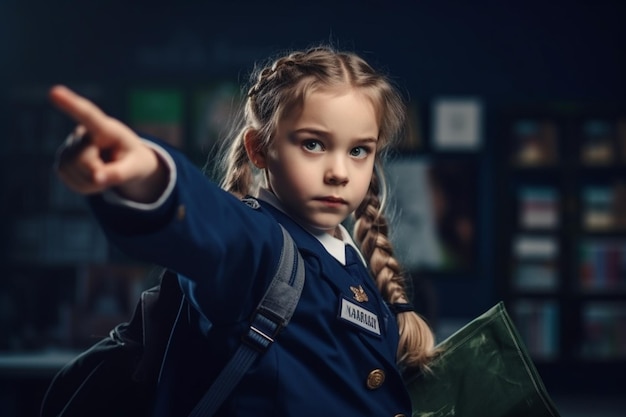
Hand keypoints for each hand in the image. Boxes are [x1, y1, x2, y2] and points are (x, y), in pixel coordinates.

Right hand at [50, 85, 167, 201]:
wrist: (126, 163)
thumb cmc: (134, 160)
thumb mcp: (136, 168)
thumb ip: (119, 173)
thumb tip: (96, 179)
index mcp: (105, 128)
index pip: (87, 115)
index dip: (71, 104)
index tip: (55, 92)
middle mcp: (83, 133)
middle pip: (83, 160)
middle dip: (99, 173)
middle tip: (113, 168)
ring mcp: (69, 147)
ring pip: (74, 172)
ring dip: (93, 181)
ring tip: (105, 170)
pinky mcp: (62, 162)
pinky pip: (71, 181)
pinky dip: (86, 186)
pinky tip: (95, 176)